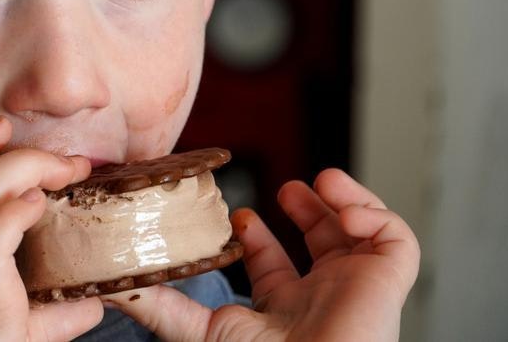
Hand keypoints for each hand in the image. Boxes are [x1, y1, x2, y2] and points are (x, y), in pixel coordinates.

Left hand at [103, 168, 419, 341]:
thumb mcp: (196, 330)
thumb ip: (157, 304)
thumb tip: (109, 283)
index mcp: (283, 311)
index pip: (273, 268)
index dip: (258, 237)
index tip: (239, 213)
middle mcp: (322, 298)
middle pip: (321, 245)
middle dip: (306, 210)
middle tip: (287, 188)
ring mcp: (357, 288)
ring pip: (362, 236)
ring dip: (342, 201)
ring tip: (322, 181)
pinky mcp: (389, 280)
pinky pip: (398, 239)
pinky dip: (374, 211)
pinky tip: (342, 207)